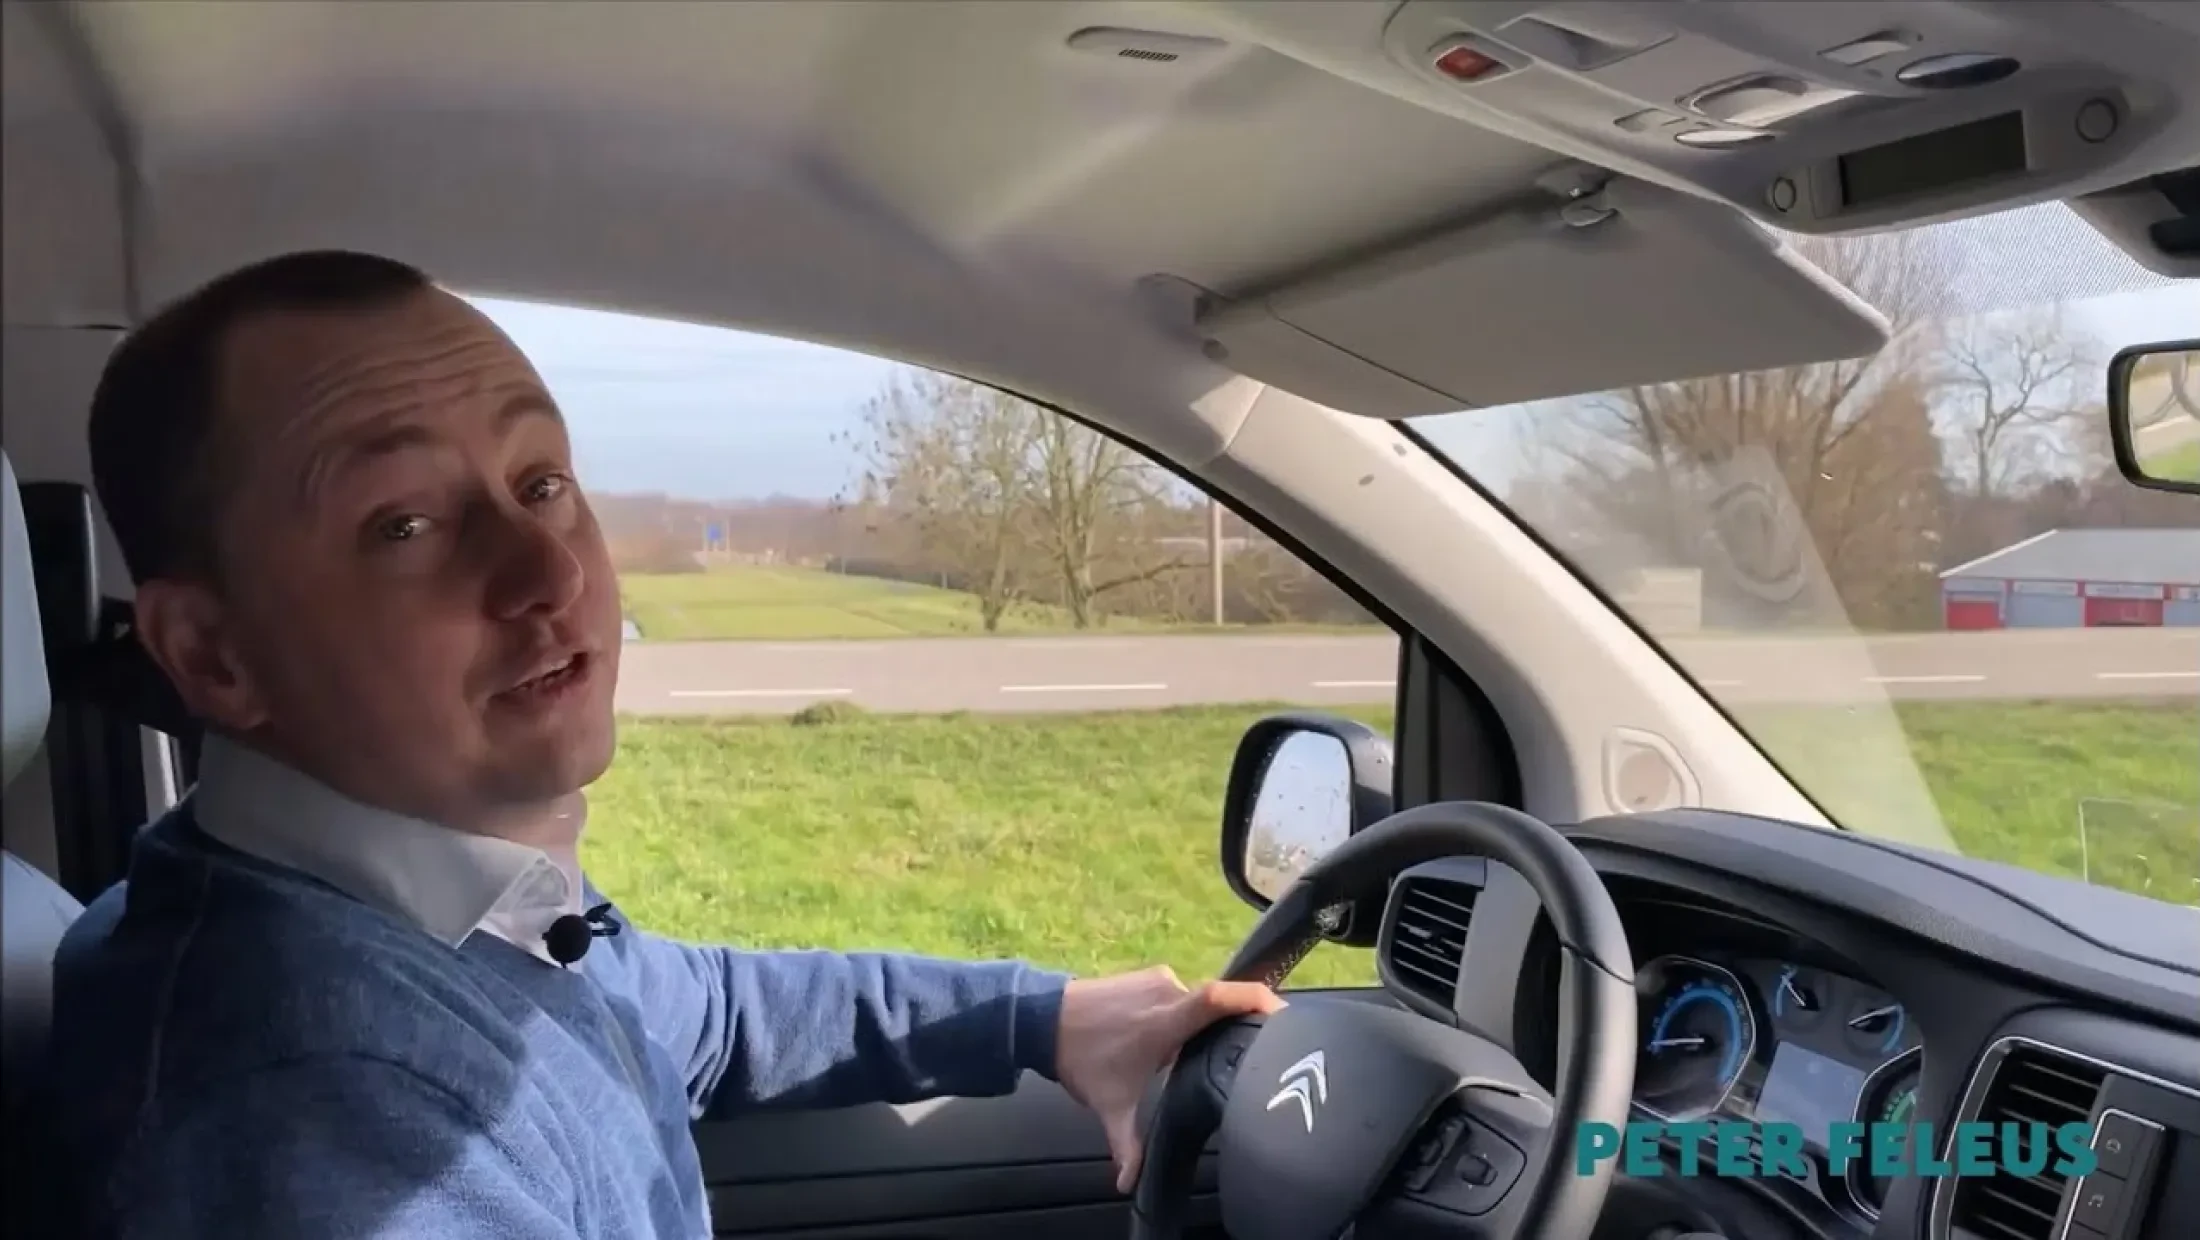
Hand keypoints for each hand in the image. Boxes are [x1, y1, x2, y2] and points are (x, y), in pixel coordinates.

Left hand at [1052, 966, 1284, 1192]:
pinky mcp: (1150, 974)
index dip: (1253, 998)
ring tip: (1198, 1054)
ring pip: (1197, 1003)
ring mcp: (1159, 978)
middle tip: (1240, 1057)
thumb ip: (1127, 1145)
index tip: (1282, 1010)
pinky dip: (1186, 1013)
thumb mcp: (1109, 1105)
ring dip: (1201, 1026)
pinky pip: (1183, 993)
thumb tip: (1127, 1184)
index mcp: (1165, 1020)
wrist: (1041, 1018)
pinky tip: (1177, 1038)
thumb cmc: (1081, 1058)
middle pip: (1217, 1007)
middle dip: (1229, 1030)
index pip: (1217, 999)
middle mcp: (1167, 992)